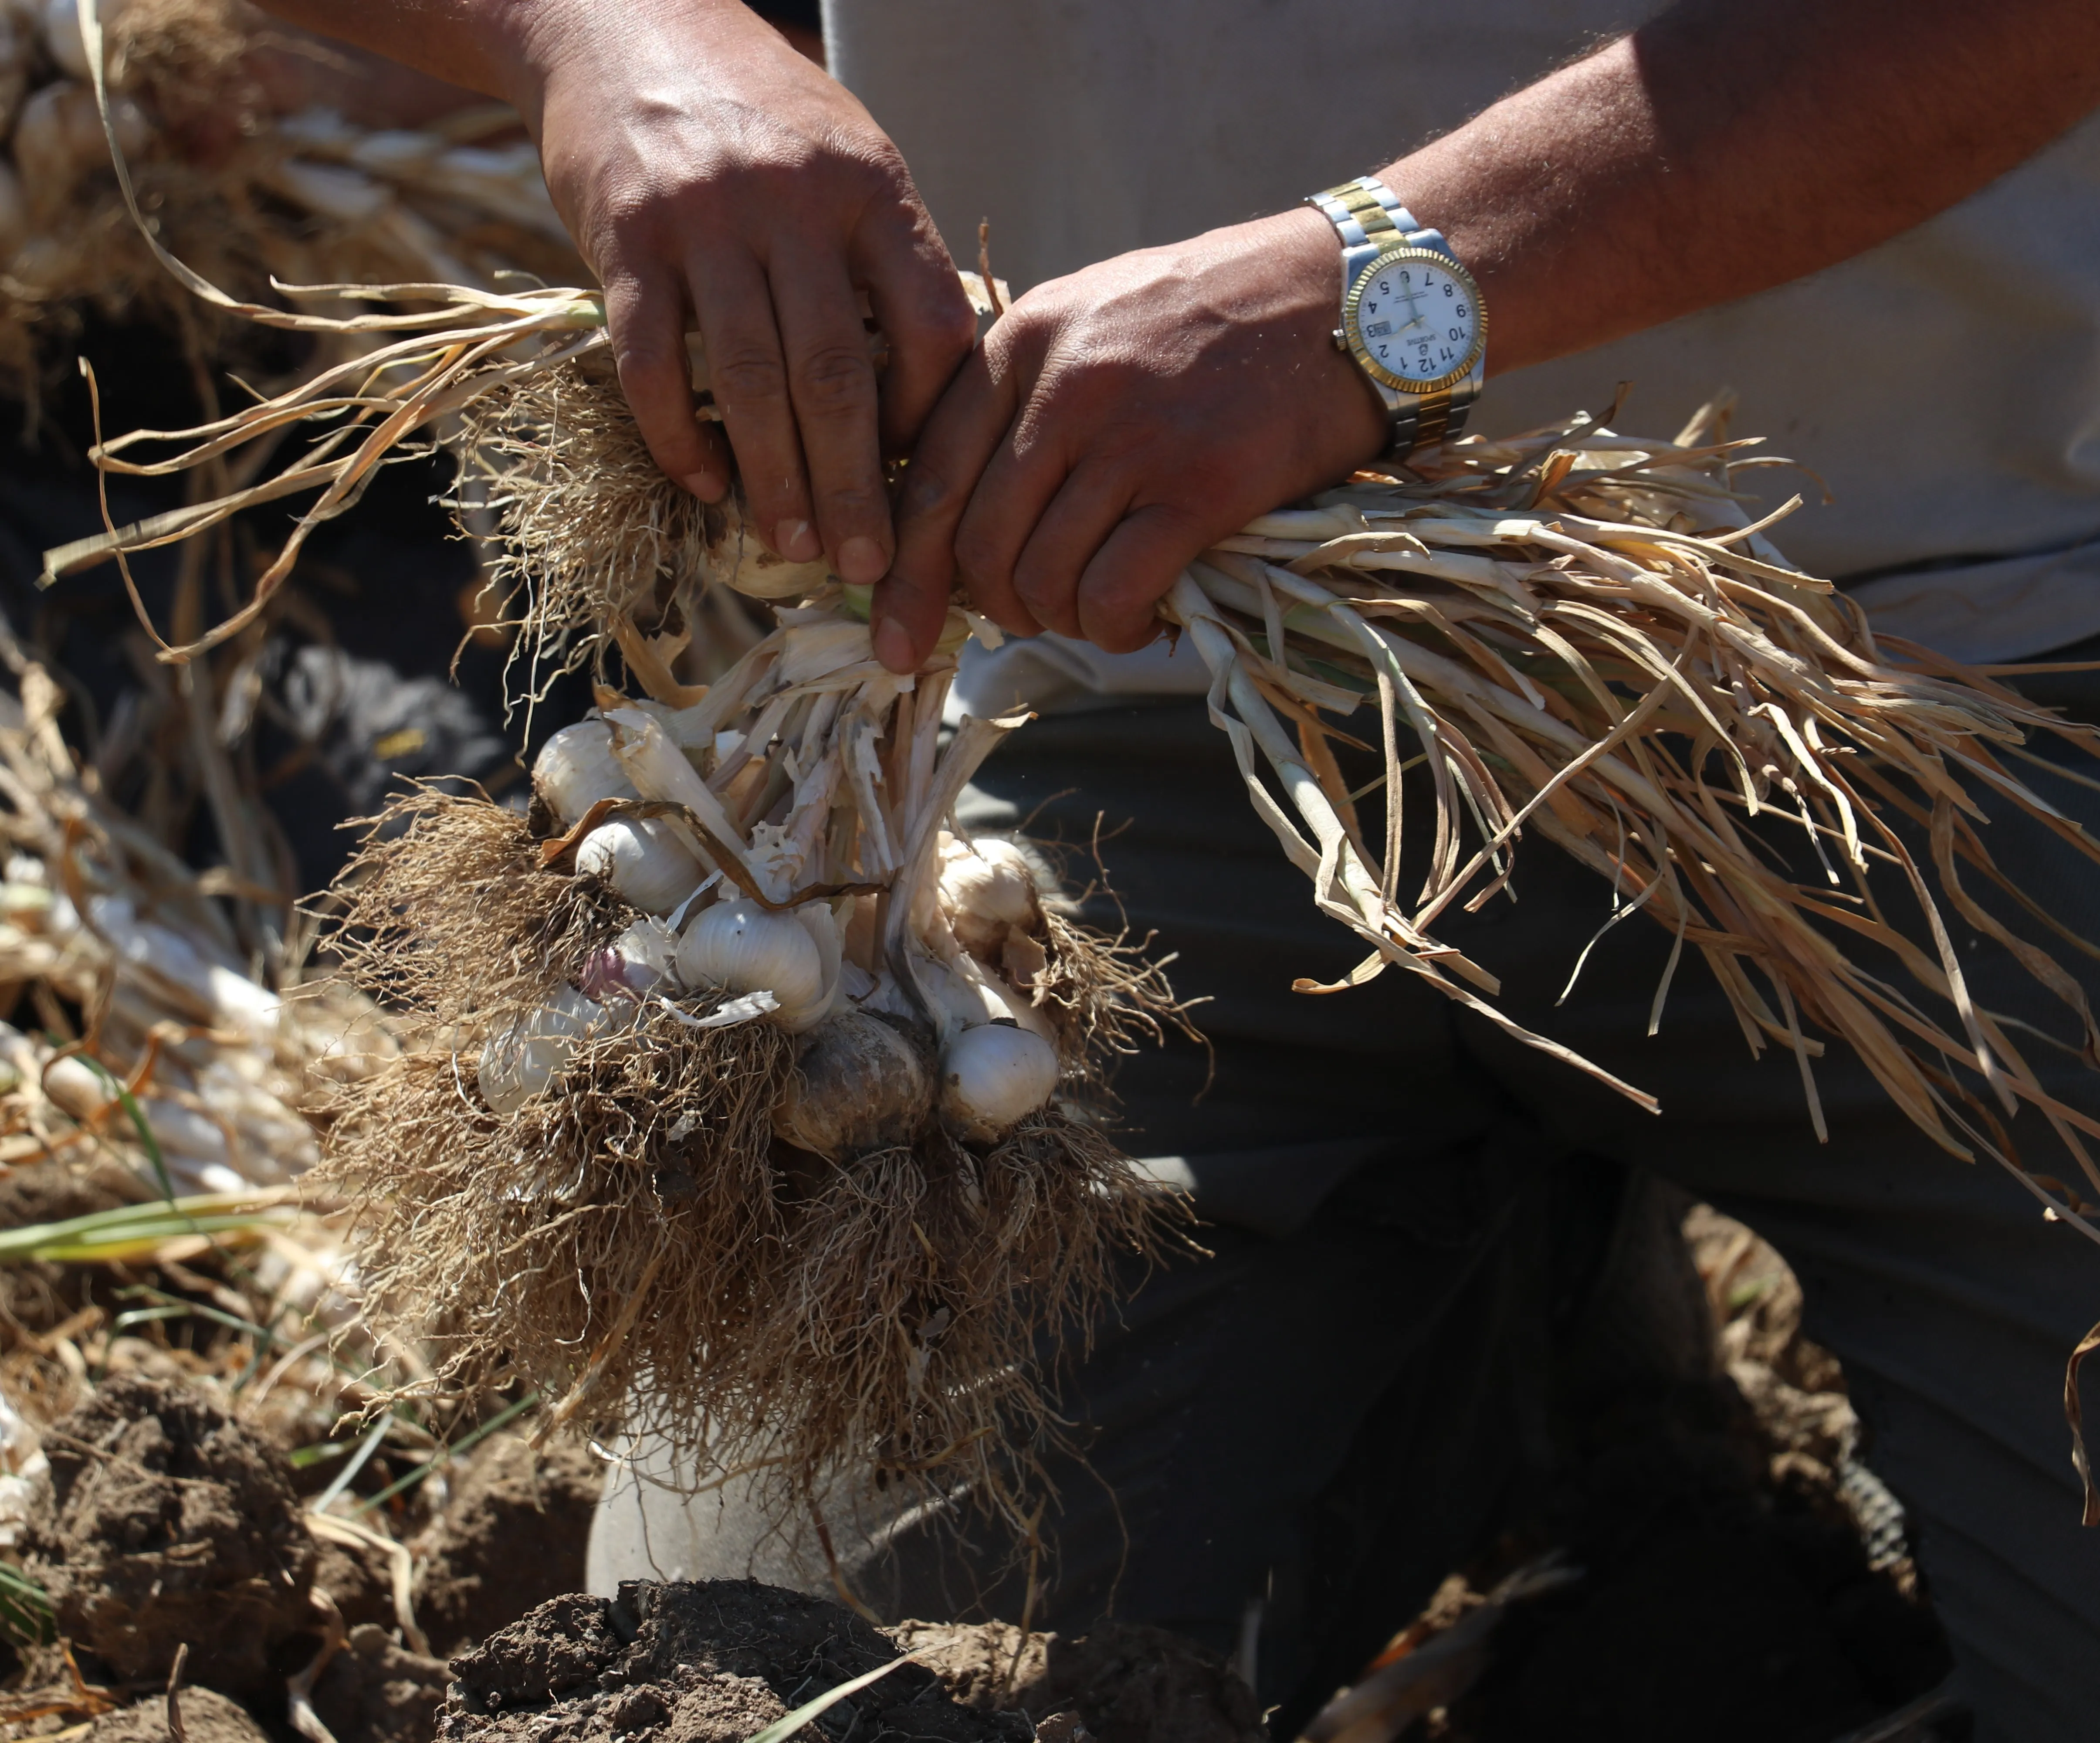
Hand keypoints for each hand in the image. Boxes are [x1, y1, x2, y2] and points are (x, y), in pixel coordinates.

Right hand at [520, 0, 976, 579]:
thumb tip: (928, 389)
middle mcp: (793, 203)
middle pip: (838, 377)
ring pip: (751, 383)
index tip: (925, 480)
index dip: (931, 418)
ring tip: (793, 548)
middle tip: (867, 568)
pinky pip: (654, 363)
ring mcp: (705, 221)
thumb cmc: (757, 110)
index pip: (929, 326)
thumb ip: (886, 256)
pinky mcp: (625, 240)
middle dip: (857, 487)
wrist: (622, 18)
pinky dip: (680, 437)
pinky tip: (705, 485)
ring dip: (774, 482)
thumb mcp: (848, 155)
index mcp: (871, 187)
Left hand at [872, 206, 1387, 669]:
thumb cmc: (1221, 315)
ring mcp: (1131, 439)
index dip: (904, 568)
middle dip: (986, 605)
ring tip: (1092, 612)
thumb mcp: (1095, 313)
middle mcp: (1064, 389)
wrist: (1352, 296)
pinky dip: (1112, 628)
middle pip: (975, 539)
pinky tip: (1137, 621)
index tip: (896, 629)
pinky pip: (1114, 592)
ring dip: (1056, 619)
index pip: (926, 475)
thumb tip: (968, 505)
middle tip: (1022, 620)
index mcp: (1022, 343)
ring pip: (1041, 575)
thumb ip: (1025, 393)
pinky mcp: (1199, 489)